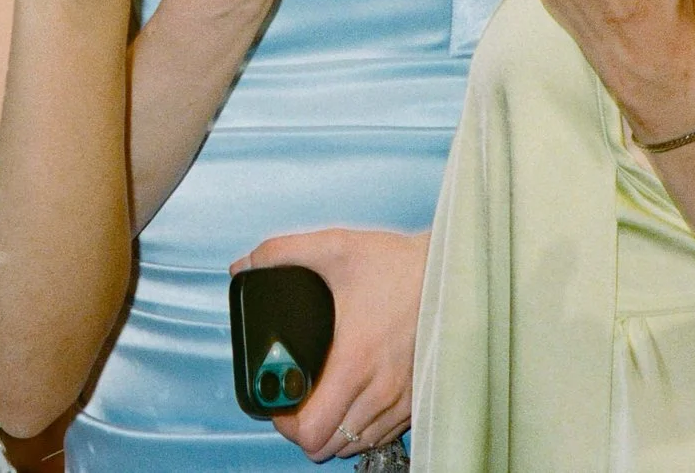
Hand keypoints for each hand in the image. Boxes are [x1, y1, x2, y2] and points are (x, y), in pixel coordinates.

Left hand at [235, 228, 428, 459]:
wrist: (451, 272)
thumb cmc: (394, 264)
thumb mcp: (333, 247)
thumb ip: (280, 253)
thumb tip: (243, 266)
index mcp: (354, 361)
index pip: (313, 429)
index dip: (285, 424)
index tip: (279, 401)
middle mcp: (380, 390)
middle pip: (329, 445)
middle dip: (304, 429)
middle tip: (295, 399)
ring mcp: (403, 399)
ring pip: (356, 444)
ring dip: (333, 429)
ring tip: (321, 400)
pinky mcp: (419, 398)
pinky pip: (382, 435)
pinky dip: (361, 428)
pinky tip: (351, 401)